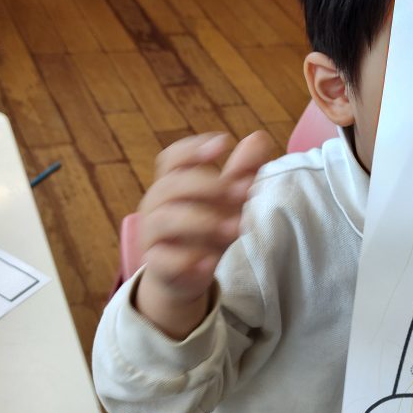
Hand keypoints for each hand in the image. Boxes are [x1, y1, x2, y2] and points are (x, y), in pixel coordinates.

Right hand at [135, 130, 274, 338]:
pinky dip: (186, 259)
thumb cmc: (205, 229)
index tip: (224, 143)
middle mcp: (156, 205)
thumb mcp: (227, 201)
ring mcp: (152, 235)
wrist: (184, 275)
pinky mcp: (156, 265)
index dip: (194, 148)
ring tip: (237, 227)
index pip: (172, 158)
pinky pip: (164, 260)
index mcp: (171, 183)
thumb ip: (241, 171)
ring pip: (165, 219)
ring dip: (203, 220)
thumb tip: (260, 137)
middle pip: (171, 185)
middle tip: (245, 192)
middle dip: (209, 186)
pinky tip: (210, 261)